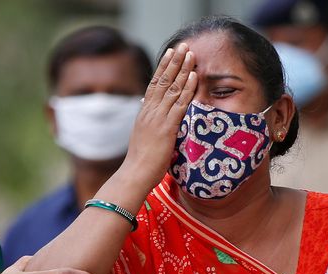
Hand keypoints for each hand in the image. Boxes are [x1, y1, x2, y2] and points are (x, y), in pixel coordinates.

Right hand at [122, 42, 197, 191]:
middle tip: (183, 45)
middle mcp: (150, 111)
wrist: (135, 174)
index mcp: (144, 113)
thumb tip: (148, 113)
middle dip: (174, 61)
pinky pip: (179, 104)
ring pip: (172, 88)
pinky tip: (193, 76)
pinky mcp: (167, 127)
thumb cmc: (141, 162)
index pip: (154, 84)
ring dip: (182, 69)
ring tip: (191, 53)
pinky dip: (187, 88)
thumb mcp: (143, 137)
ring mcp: (158, 118)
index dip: (163, 67)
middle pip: (163, 80)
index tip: (171, 53)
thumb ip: (149, 123)